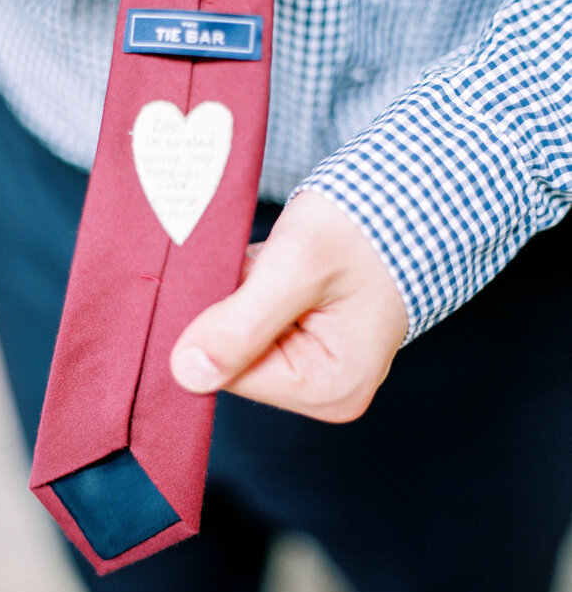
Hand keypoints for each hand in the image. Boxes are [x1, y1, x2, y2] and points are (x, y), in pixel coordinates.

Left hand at [170, 191, 408, 422]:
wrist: (404, 200)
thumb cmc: (366, 228)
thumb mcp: (298, 266)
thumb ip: (241, 324)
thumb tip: (187, 373)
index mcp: (330, 388)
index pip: (230, 374)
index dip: (217, 324)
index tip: (241, 278)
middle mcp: (325, 391)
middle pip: (233, 359)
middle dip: (235, 306)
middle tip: (267, 265)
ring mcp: (315, 368)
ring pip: (237, 337)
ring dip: (242, 293)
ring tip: (277, 262)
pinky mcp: (305, 343)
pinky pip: (252, 321)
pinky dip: (252, 288)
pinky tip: (276, 265)